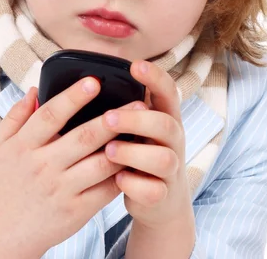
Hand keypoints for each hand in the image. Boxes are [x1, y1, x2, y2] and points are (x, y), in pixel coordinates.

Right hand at [0, 78, 137, 258]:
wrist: (6, 236)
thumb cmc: (6, 184)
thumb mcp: (0, 147)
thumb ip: (17, 116)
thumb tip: (35, 88)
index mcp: (23, 146)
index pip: (50, 115)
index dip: (72, 97)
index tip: (93, 81)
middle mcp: (43, 166)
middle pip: (83, 137)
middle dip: (112, 118)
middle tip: (138, 102)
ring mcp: (61, 190)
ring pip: (100, 164)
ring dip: (125, 145)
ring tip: (144, 128)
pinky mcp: (76, 211)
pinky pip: (105, 189)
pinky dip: (123, 174)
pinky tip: (137, 158)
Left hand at [100, 60, 193, 230]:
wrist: (161, 201)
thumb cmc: (141, 152)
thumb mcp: (140, 126)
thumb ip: (128, 106)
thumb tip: (93, 78)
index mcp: (166, 117)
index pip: (168, 91)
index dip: (154, 77)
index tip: (135, 65)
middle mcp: (173, 140)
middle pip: (165, 123)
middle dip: (135, 119)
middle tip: (107, 118)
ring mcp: (171, 169)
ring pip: (163, 159)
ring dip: (133, 153)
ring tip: (109, 150)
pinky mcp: (162, 195)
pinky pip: (153, 191)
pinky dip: (133, 185)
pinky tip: (117, 179)